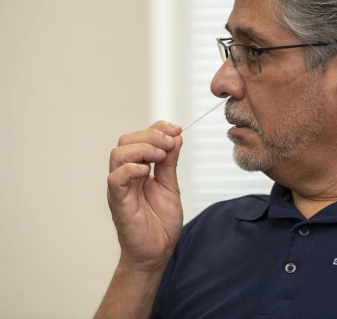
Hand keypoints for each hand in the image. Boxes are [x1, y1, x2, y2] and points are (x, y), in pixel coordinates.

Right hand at [107, 121, 183, 272]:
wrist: (157, 252)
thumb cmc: (160, 223)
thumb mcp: (171, 185)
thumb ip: (170, 162)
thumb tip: (175, 137)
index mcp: (139, 169)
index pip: (140, 137)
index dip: (157, 129)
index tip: (176, 130)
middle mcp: (126, 175)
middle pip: (126, 141)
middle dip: (151, 135)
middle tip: (170, 143)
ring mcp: (121, 188)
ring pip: (118, 154)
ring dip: (142, 149)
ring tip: (160, 156)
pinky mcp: (119, 202)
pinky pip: (115, 179)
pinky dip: (131, 169)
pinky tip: (147, 172)